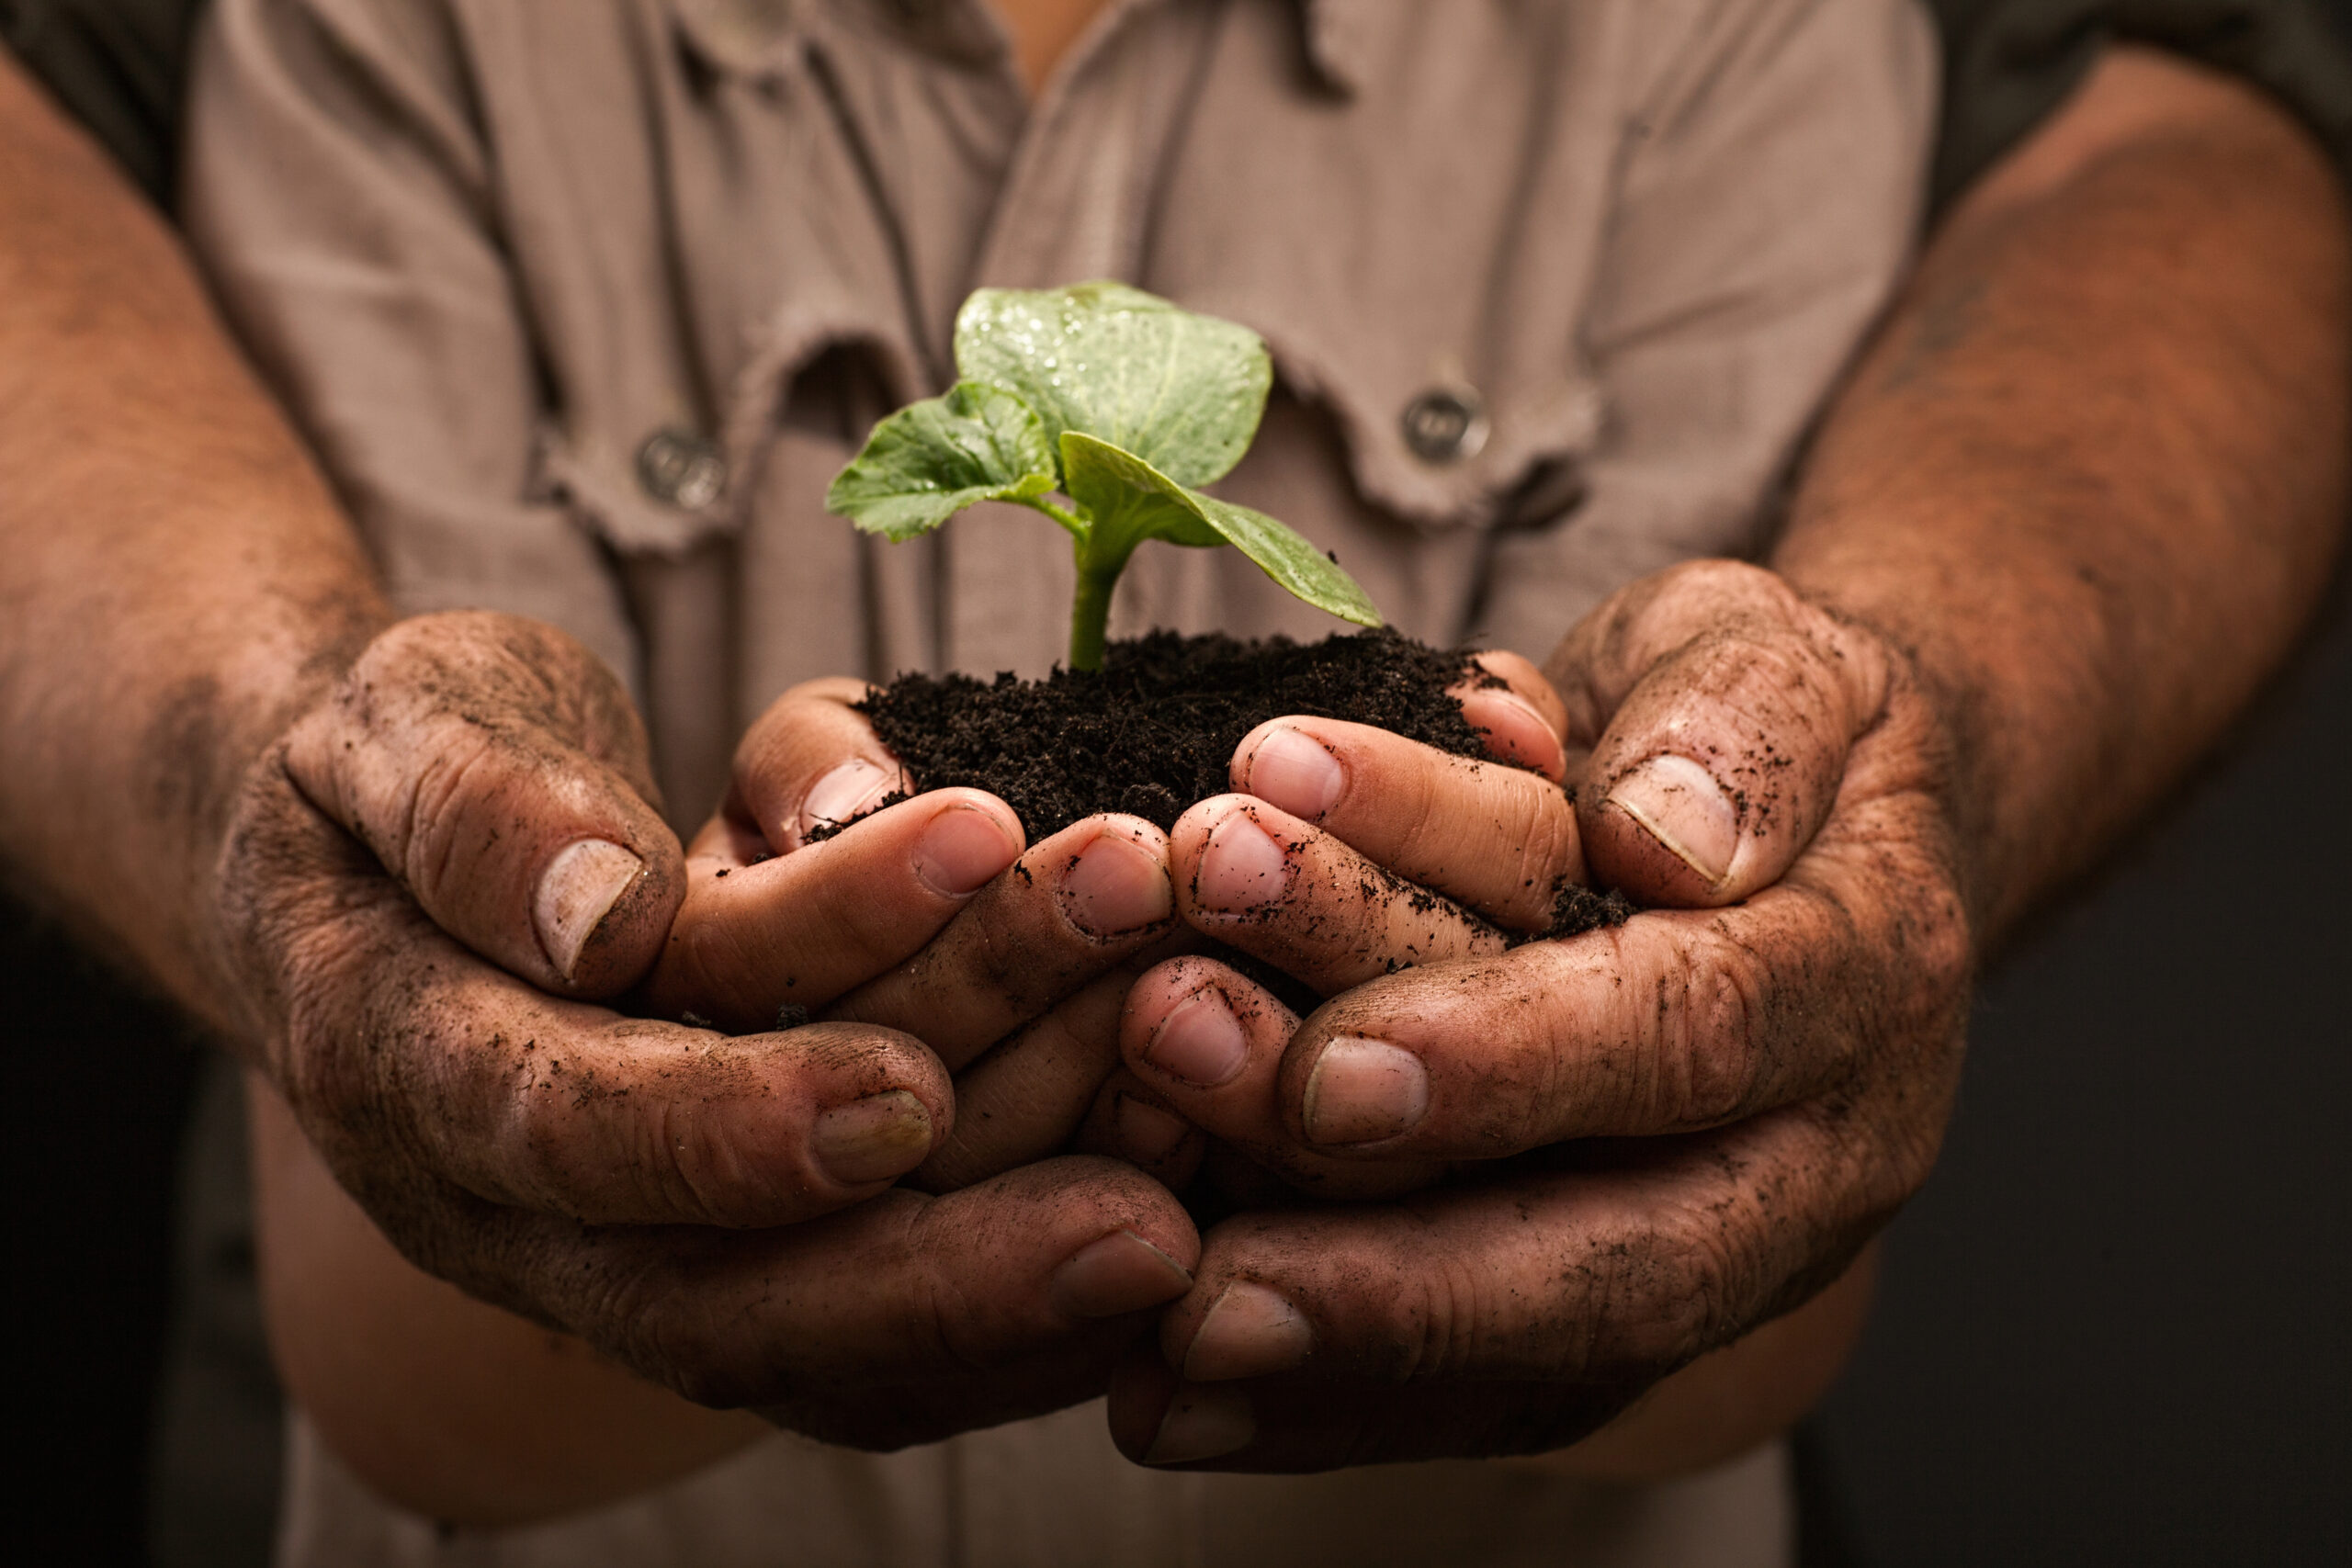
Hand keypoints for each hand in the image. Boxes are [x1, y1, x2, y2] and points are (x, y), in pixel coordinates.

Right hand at [215, 611, 1198, 1443]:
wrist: (411, 859)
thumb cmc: (422, 761)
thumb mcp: (407, 720)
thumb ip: (480, 808)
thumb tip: (602, 920)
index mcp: (405, 1065)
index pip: (565, 1123)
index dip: (731, 1123)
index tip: (908, 1084)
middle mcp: (514, 1211)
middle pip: (724, 1292)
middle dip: (942, 1259)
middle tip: (1147, 1216)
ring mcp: (625, 1258)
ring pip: (827, 1328)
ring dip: (1023, 1259)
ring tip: (1201, 1162)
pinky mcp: (732, 1268)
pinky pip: (880, 1344)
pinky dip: (1028, 1306)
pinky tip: (1184, 1228)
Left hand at [1107, 559, 1968, 1466]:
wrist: (1789, 815)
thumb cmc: (1743, 718)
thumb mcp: (1769, 653)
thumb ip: (1736, 728)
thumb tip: (1667, 841)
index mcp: (1863, 975)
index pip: (1698, 1029)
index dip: (1519, 1058)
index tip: (1334, 1069)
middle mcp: (1815, 1148)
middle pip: (1626, 1258)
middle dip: (1406, 1273)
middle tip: (1207, 1271)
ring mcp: (1730, 1248)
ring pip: (1535, 1339)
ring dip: (1336, 1333)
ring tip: (1155, 1310)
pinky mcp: (1625, 1301)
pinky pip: (1483, 1389)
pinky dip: (1323, 1403)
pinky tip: (1162, 1400)